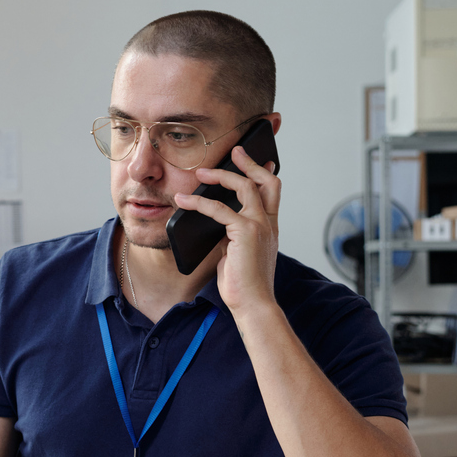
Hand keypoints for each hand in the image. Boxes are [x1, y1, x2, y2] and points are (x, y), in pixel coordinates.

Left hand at [172, 145, 280, 316]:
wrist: (252, 305)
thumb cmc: (244, 285)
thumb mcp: (237, 254)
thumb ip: (232, 236)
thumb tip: (217, 224)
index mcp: (270, 228)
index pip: (272, 193)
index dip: (264, 174)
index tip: (260, 161)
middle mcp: (269, 224)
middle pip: (266, 181)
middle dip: (250, 163)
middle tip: (235, 151)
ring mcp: (260, 226)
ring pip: (244, 187)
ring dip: (220, 176)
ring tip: (200, 174)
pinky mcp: (245, 232)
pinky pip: (219, 209)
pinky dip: (199, 203)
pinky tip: (184, 201)